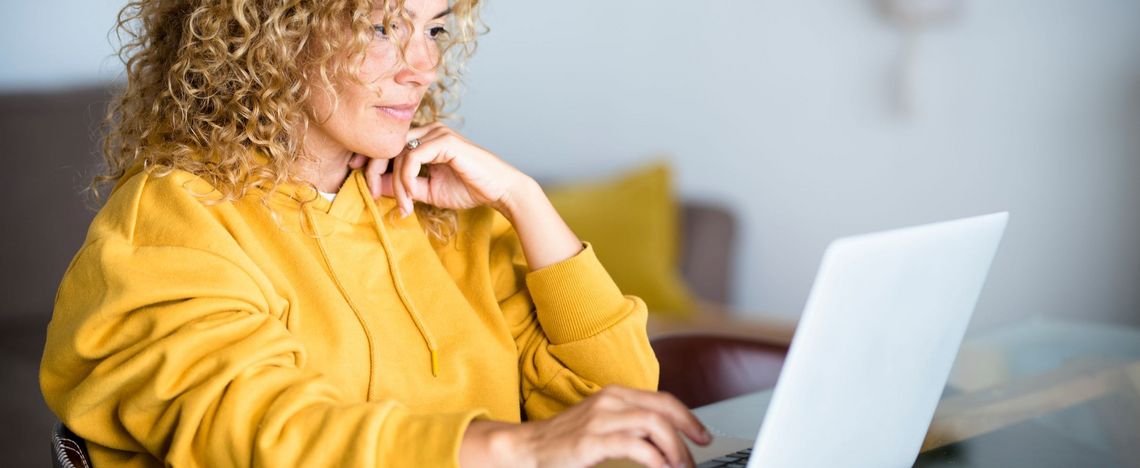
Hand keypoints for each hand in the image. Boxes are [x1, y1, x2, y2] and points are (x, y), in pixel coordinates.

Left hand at [348, 123, 528, 216]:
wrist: (499, 191)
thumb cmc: (468, 189)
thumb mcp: (427, 191)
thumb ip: (403, 186)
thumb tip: (374, 185)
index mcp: (424, 139)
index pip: (387, 145)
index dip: (368, 159)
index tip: (354, 176)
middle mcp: (429, 130)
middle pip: (387, 145)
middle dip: (372, 170)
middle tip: (370, 194)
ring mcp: (437, 133)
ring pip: (398, 154)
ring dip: (395, 183)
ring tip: (404, 205)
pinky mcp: (445, 141)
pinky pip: (412, 158)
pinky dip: (407, 178)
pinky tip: (412, 195)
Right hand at [460, 386, 711, 467]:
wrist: (528, 448)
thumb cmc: (566, 441)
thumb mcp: (603, 425)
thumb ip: (630, 426)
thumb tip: (664, 442)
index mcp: (615, 394)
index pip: (663, 400)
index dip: (689, 417)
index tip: (703, 436)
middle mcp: (610, 400)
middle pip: (664, 410)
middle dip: (688, 434)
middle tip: (696, 457)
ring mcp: (600, 418)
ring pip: (654, 425)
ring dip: (675, 449)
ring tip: (680, 467)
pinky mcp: (592, 439)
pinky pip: (634, 444)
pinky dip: (655, 459)